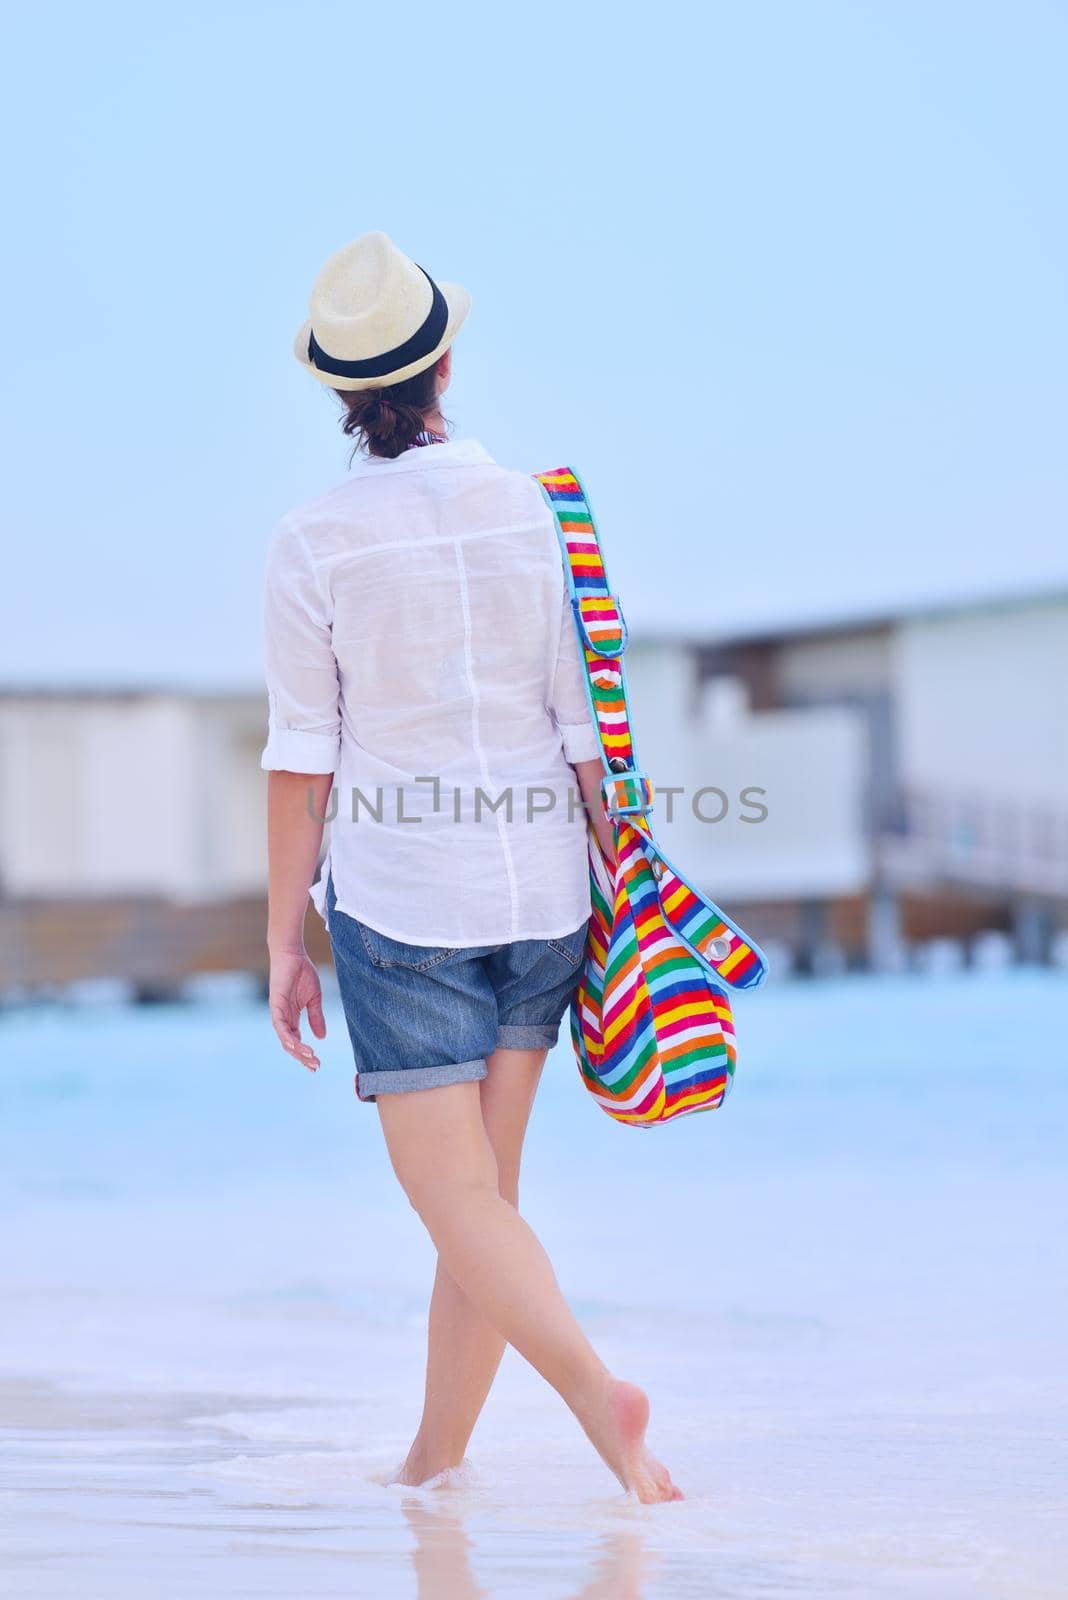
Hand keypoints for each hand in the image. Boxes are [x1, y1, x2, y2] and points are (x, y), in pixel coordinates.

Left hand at [268, 947, 325, 1070]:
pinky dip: (287, 1036)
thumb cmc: (302, 974)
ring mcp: (278, 1012)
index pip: (297, 1041)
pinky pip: (280, 1024)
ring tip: (309, 1058)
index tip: (317, 1065)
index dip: (305, 1054)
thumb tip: (321, 1037)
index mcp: (292, 1018)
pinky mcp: (276, 1004)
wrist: (293, 954)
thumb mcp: (314, 999)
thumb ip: (316, 1017)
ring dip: (297, 1050)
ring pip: (285, 1038)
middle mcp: (283, 1018)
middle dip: (302, 1057)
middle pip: (290, 1044)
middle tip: (315, 1066)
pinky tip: (295, 1045)